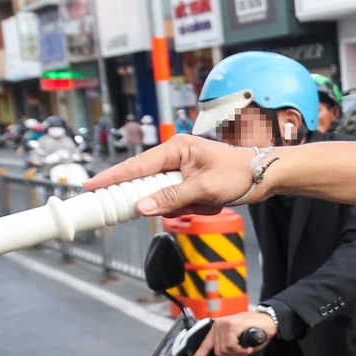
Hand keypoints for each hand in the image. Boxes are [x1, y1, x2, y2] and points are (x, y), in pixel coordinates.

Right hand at [85, 134, 260, 217]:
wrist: (265, 175)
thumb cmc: (239, 173)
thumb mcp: (205, 189)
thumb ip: (172, 198)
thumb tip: (141, 207)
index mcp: (176, 148)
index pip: (136, 165)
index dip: (112, 178)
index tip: (91, 187)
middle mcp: (175, 156)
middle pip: (148, 184)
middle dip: (163, 200)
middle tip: (174, 205)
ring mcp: (182, 171)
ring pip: (165, 197)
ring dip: (186, 205)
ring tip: (210, 200)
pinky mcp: (189, 183)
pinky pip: (180, 202)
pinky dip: (194, 207)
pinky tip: (212, 202)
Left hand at [187, 311, 276, 355]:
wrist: (269, 320)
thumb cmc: (257, 331)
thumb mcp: (243, 347)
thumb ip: (232, 355)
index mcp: (218, 329)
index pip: (205, 345)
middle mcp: (218, 325)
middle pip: (217, 351)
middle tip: (243, 352)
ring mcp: (224, 324)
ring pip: (224, 350)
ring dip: (237, 353)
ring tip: (246, 347)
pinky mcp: (231, 325)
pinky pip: (231, 346)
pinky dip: (240, 350)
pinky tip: (247, 347)